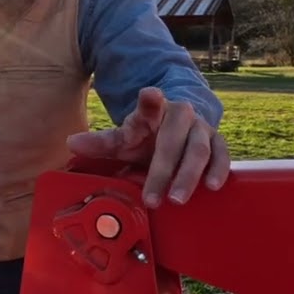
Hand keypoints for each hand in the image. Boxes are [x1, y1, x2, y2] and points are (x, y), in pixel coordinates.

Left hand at [65, 87, 229, 207]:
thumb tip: (71, 143)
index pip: (150, 104)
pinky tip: (213, 186)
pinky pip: (222, 155)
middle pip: (173, 139)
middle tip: (153, 198)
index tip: (150, 95)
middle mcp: (180, 116)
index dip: (150, 101)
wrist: (181, 128)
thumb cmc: (148, 137)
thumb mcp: (124, 139)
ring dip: (188, 175)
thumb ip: (101, 143)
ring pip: (199, 149)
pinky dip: (219, 170)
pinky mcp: (217, 142)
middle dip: (162, 170)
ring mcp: (201, 129)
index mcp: (153, 112)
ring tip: (177, 199)